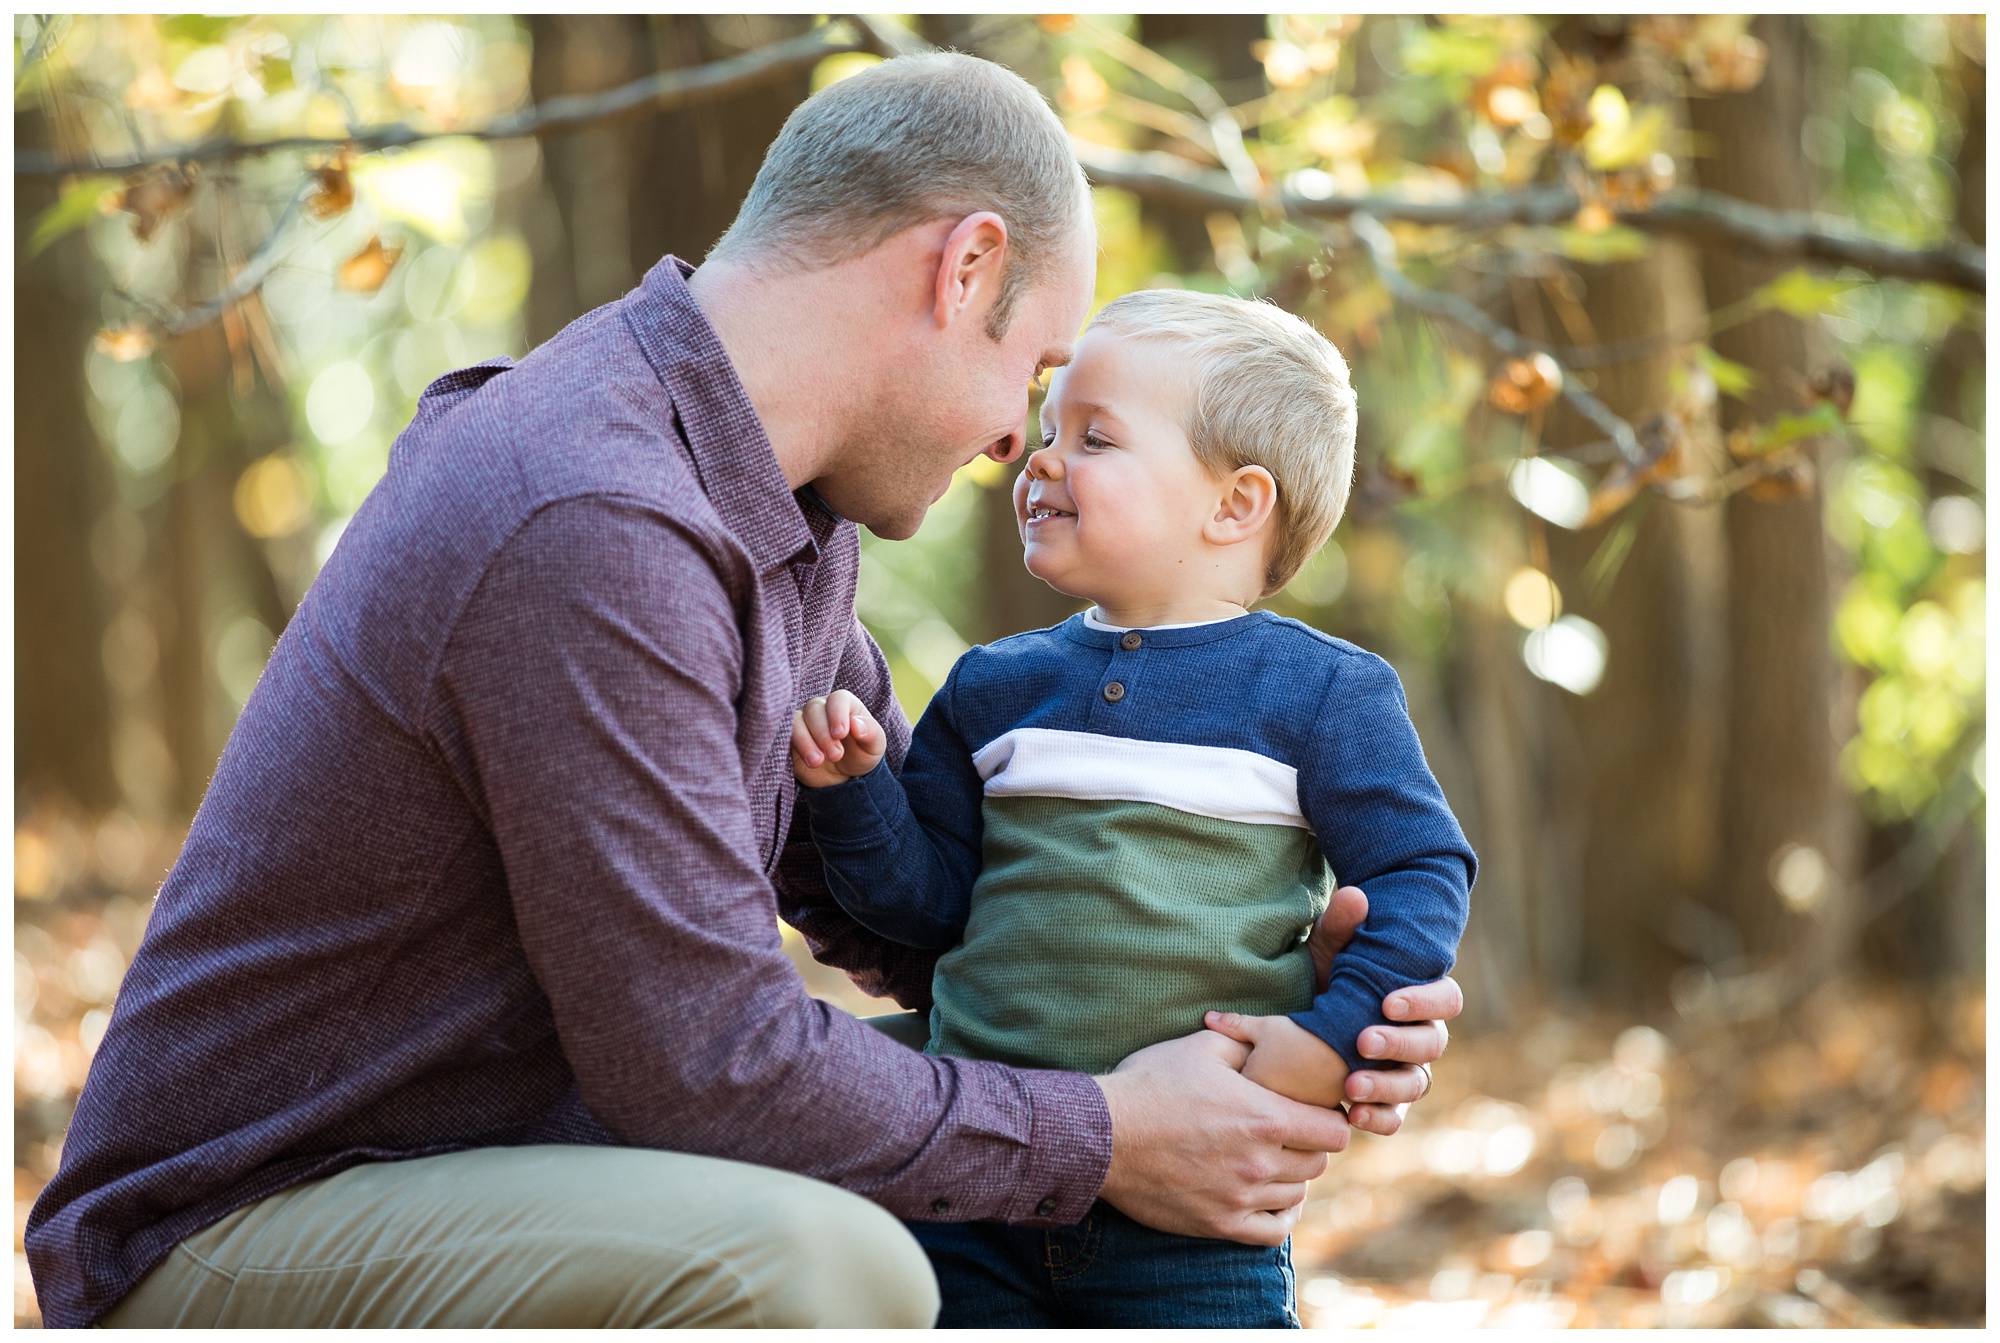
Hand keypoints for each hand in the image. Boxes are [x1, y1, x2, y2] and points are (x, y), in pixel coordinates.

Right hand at [790, 691, 885, 788]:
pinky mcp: (790, 737)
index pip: (838, 699)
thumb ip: (870, 732)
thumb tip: (856, 724)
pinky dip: (794, 747)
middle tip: (835, 756)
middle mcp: (821, 707)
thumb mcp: (875, 746)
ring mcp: (803, 721)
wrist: (844, 776)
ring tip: (817, 762)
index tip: (840, 734)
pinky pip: (784, 735)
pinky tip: (806, 761)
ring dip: (805, 741)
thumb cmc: (861, 754)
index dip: (837, 714)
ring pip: (796, 721)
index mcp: (844, 704)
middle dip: (823, 734)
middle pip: (814, 709)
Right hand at [1094, 1029, 1350, 1246]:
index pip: (1335, 1131)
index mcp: (1265, 1117)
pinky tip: (1273, 1198)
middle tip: (1288, 1131)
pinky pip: (1274, 1231)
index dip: (1328, 1118)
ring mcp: (1241, 1197)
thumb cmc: (1149, 1084)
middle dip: (1308, 1144)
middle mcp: (1261, 1163)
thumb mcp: (1200, 1047)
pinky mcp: (1218, 1223)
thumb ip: (1244, 1045)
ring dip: (1291, 1176)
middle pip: (1317, 1162)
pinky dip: (1282, 1215)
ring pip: (1297, 1193)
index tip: (1311, 1110)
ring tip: (1271, 1159)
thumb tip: (1266, 1046)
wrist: (1102, 1135)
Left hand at [1306, 884, 1461, 1135]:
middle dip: (1400, 1042)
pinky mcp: (1385, 1101)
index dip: (1424, 1000)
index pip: (1447, 998)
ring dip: (1387, 1085)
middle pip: (1433, 1043)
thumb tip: (1356, 896)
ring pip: (1417, 1084)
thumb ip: (1342, 924)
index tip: (1387, 1002)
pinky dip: (1378, 1119)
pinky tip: (1351, 1115)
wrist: (1299, 1016)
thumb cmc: (1327, 977)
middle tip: (1363, 1041)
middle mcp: (1422, 1035)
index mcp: (1420, 995)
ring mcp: (1407, 1071)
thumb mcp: (1328, 949)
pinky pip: (1395, 1118)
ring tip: (1352, 1085)